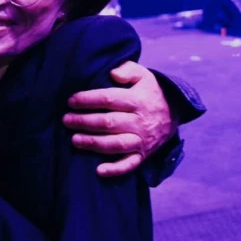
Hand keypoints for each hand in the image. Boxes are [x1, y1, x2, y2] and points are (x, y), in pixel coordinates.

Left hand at [63, 61, 176, 177]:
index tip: (71, 101)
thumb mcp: (144, 74)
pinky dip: (115, 169)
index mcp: (136, 100)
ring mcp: (141, 140)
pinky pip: (130, 164)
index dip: (88, 100)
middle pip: (108, 123)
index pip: (109, 99)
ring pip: (116, 144)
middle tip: (66, 120)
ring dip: (94, 144)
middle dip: (84, 122)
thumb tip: (113, 73)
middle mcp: (139, 121)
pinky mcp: (143, 154)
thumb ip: (128, 69)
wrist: (175, 112)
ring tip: (74, 140)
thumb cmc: (150, 92)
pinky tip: (99, 171)